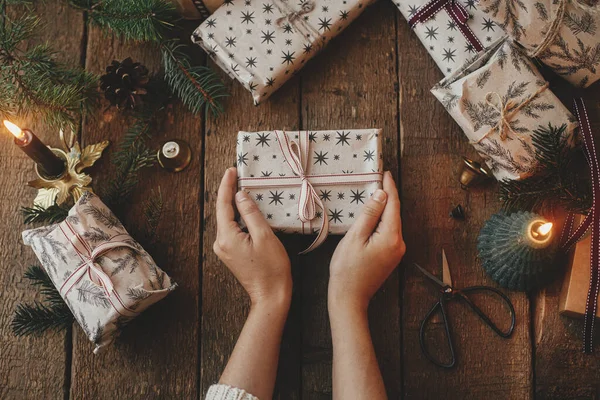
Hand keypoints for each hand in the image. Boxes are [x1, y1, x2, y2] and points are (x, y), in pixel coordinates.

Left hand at [213, 167, 291, 306]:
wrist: (271, 295)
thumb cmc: (271, 267)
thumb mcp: (264, 236)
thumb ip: (251, 213)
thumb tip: (240, 196)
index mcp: (226, 237)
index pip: (223, 205)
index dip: (226, 186)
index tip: (231, 170)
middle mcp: (220, 243)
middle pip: (222, 212)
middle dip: (228, 192)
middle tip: (236, 174)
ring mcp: (225, 250)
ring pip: (227, 221)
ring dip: (233, 204)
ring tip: (241, 187)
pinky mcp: (231, 254)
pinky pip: (232, 229)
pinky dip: (237, 217)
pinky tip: (244, 209)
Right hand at [329, 171, 404, 311]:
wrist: (349, 298)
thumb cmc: (347, 269)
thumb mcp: (355, 237)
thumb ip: (369, 214)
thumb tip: (381, 195)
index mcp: (391, 237)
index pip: (393, 205)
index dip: (389, 187)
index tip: (385, 172)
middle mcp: (399, 243)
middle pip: (394, 213)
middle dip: (387, 196)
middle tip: (378, 178)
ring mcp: (396, 251)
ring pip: (391, 223)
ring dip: (383, 209)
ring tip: (373, 194)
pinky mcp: (390, 256)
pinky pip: (388, 232)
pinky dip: (381, 221)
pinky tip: (372, 216)